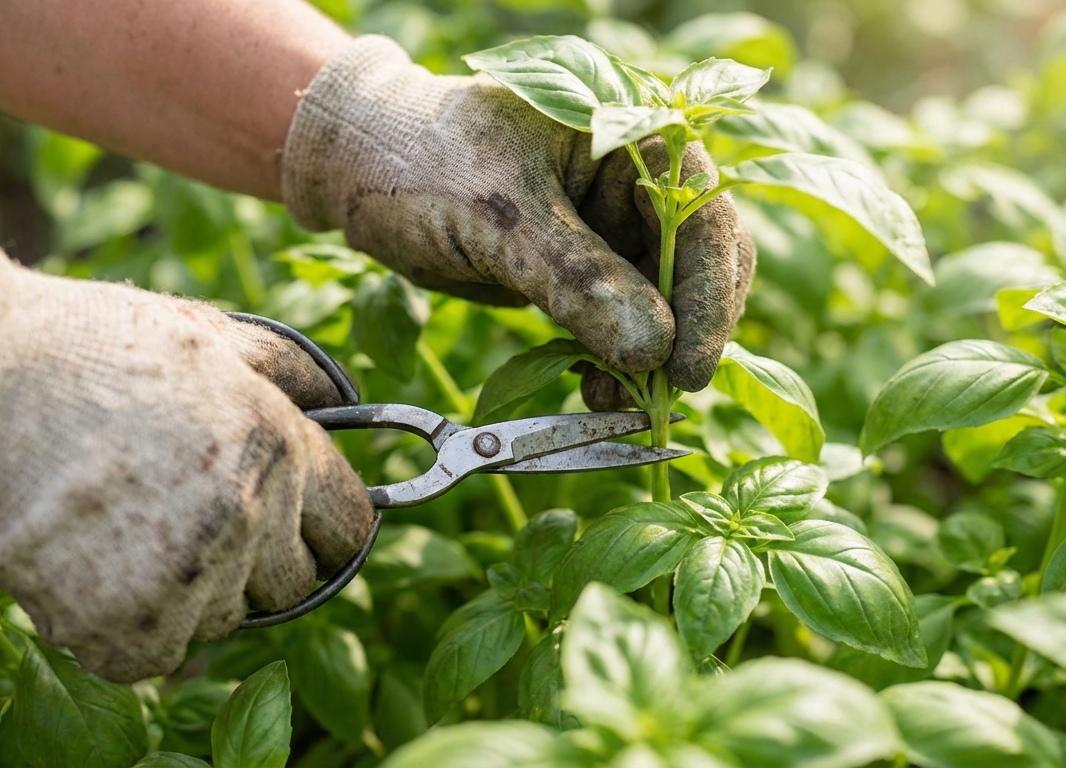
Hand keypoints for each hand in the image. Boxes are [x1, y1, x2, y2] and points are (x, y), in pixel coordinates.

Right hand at [0, 237, 373, 682]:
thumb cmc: (90, 351)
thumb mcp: (209, 334)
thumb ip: (290, 371)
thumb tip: (343, 398)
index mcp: (279, 450)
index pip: (350, 528)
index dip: (326, 526)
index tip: (303, 526)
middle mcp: (248, 522)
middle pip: (293, 584)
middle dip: (262, 560)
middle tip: (201, 522)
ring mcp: (188, 581)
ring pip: (224, 618)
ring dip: (194, 591)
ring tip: (134, 530)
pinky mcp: (124, 629)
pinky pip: (156, 653)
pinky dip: (131, 627)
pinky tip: (97, 568)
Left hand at [281, 36, 754, 397]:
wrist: (357, 171)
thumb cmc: (421, 161)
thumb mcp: (499, 216)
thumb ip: (577, 279)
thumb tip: (654, 349)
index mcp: (631, 135)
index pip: (703, 219)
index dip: (708, 296)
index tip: (687, 368)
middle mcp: (636, 182)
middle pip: (697, 266)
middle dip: (682, 335)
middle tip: (656, 398)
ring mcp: (611, 228)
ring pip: (663, 305)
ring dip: (647, 360)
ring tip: (611, 403)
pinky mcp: (583, 270)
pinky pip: (619, 323)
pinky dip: (613, 362)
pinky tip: (594, 391)